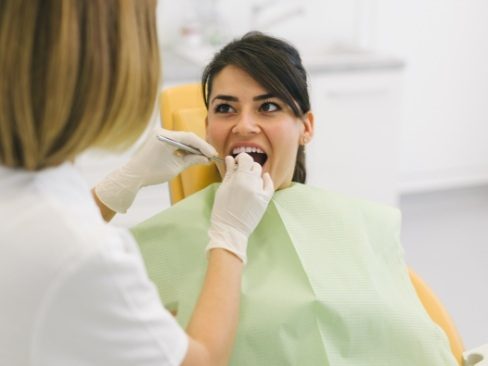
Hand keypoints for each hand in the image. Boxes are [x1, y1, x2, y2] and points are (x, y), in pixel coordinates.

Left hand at [94, 127, 216, 212]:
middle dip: (199, 147)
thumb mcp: (176, 167)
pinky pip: (175, 141)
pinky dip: (183, 148)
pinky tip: (192, 156)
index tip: (213, 154)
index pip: (190, 138)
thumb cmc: (153, 173)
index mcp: (165, 137)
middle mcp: (162, 132)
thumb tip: (206, 159)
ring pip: (182, 139)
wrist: (133, 175)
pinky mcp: (158, 139)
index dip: (203, 146)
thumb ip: (192, 160)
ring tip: (203, 157)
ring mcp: (159, 134)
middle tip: (211, 156)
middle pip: (187, 137)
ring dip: (192, 148)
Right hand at [206, 153, 273, 262]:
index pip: (245, 159)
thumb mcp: (223, 189)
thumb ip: (229, 172)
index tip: (237, 162)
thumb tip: (230, 159)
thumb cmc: (222, 210)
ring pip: (260, 175)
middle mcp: (251, 183)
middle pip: (254, 165)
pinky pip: (269, 185)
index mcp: (239, 178)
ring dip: (254, 174)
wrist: (230, 229)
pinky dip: (267, 179)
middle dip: (247, 166)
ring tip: (247, 181)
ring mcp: (260, 192)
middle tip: (240, 172)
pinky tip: (264, 177)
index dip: (241, 158)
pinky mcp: (265, 200)